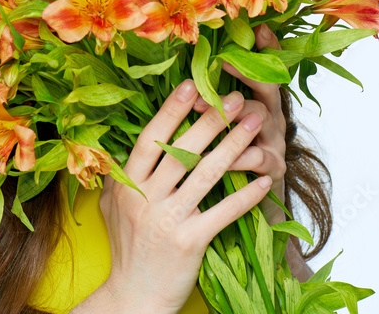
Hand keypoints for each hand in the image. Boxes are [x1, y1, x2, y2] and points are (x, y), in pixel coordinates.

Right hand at [97, 80, 272, 313]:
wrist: (134, 297)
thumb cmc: (127, 249)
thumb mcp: (112, 205)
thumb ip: (122, 172)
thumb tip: (135, 139)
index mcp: (127, 183)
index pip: (150, 138)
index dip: (172, 110)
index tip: (192, 85)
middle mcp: (145, 197)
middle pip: (182, 149)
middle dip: (212, 119)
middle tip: (236, 98)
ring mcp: (167, 219)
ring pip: (206, 174)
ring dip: (235, 146)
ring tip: (255, 125)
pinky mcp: (190, 242)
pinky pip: (223, 211)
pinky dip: (246, 194)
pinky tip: (266, 179)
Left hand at [192, 23, 287, 225]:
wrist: (246, 206)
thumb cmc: (224, 158)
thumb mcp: (218, 124)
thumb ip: (209, 101)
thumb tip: (181, 76)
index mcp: (255, 98)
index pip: (263, 66)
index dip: (266, 47)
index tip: (259, 27)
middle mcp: (269, 114)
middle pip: (266, 85)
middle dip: (243, 74)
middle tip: (219, 67)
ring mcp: (275, 140)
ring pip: (260, 118)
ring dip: (233, 115)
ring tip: (209, 114)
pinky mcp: (274, 168)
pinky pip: (260, 158)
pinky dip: (241, 158)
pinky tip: (224, 161)